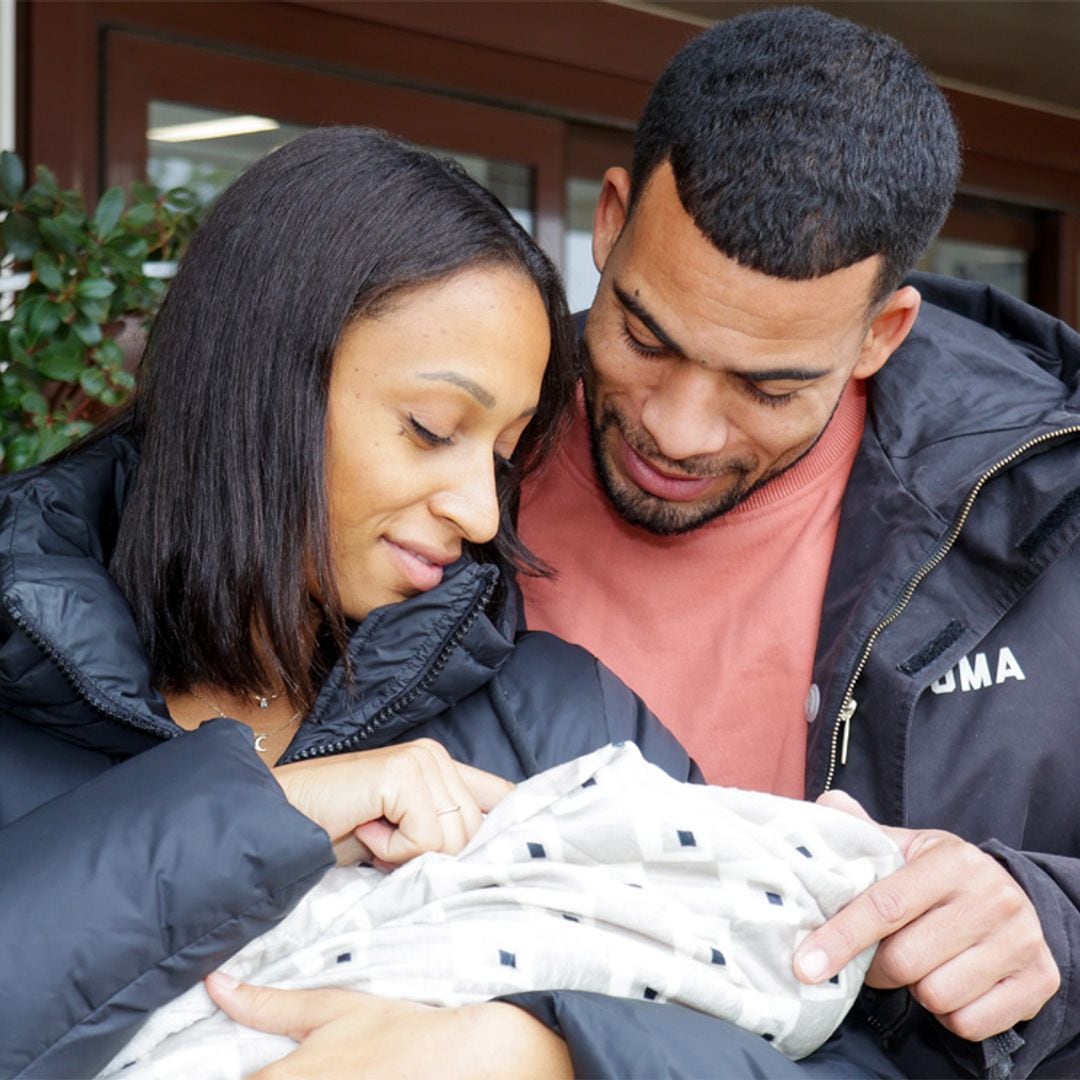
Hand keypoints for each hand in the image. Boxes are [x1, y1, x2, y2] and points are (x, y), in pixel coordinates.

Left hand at [205, 972, 573, 1078]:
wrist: (460, 1058)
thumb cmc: (395, 1030)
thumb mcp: (331, 1008)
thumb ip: (268, 1003)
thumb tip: (215, 984)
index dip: (243, 1074)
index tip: (267, 1063)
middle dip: (275, 1074)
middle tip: (318, 1058)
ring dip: (302, 1078)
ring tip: (345, 1064)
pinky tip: (356, 1075)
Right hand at [271, 738, 512, 865]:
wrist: (277, 823)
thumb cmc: (332, 834)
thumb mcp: (401, 839)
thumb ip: (444, 834)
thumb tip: (501, 855)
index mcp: (441, 766)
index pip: (503, 797)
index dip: (506, 833)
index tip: (506, 863)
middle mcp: (436, 755)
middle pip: (477, 831)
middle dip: (433, 857)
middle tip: (386, 846)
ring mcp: (420, 760)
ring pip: (455, 838)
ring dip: (409, 855)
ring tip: (373, 835)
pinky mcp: (402, 773)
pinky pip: (426, 837)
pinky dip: (393, 850)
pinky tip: (365, 830)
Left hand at [794, 790, 1059, 1040]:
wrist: (1012, 898)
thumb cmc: (939, 876)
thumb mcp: (906, 848)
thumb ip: (865, 832)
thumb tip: (829, 801)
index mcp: (951, 861)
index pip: (885, 905)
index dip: (840, 937)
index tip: (806, 965)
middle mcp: (992, 898)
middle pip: (906, 960)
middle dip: (879, 968)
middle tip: (877, 960)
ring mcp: (1020, 941)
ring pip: (937, 995)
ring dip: (917, 992)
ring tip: (922, 967)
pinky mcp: (1038, 981)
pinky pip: (970, 1022)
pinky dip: (951, 1015)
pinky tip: (953, 986)